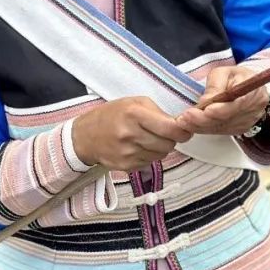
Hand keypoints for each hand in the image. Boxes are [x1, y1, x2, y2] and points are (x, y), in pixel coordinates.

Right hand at [72, 97, 193, 171]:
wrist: (85, 136)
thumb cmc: (111, 115)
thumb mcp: (133, 102)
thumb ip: (157, 112)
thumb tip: (178, 125)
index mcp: (134, 114)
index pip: (170, 129)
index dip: (182, 131)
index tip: (184, 130)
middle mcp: (131, 135)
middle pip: (168, 144)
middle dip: (171, 139)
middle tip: (164, 133)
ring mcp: (128, 153)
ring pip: (161, 155)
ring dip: (160, 148)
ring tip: (148, 139)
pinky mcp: (126, 166)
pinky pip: (149, 163)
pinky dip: (149, 156)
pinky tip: (138, 147)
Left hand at [176, 66, 269, 136]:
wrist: (249, 90)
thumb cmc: (237, 78)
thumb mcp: (226, 73)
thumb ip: (216, 85)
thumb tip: (205, 100)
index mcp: (253, 93)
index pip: (238, 105)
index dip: (221, 110)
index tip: (206, 110)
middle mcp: (252, 112)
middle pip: (226, 119)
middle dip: (203, 119)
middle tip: (185, 117)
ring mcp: (245, 124)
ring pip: (219, 128)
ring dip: (199, 126)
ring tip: (182, 121)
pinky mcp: (237, 130)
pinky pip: (217, 132)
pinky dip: (202, 129)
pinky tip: (189, 125)